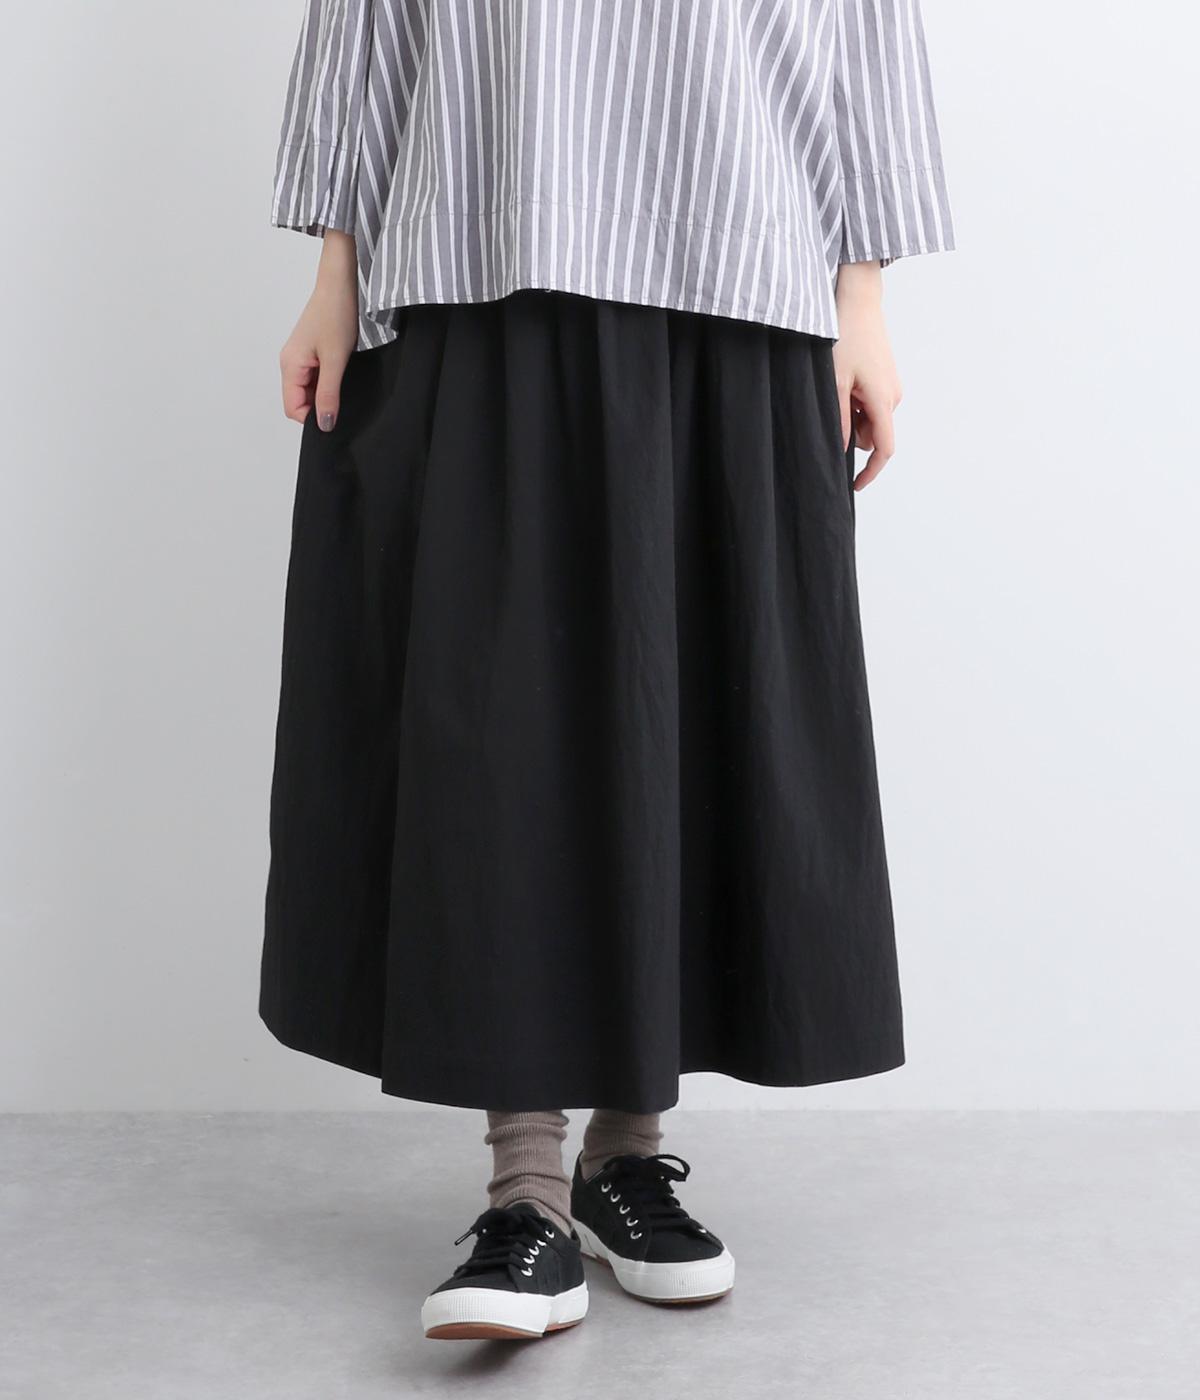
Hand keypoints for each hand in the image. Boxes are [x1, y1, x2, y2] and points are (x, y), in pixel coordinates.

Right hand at [279, 230, 358, 430]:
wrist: (341, 283)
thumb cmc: (336, 314)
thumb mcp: (336, 360)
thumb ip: (329, 394)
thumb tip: (324, 424)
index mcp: (290, 365)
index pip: (293, 408)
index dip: (313, 418)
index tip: (335, 416)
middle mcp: (290, 362)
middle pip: (300, 400)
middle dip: (320, 406)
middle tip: (344, 398)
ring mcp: (300, 356)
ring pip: (309, 389)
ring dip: (326, 393)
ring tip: (344, 381)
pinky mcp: (311, 351)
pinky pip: (316, 376)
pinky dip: (329, 381)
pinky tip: (343, 373)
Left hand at [832, 262, 902, 490]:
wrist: (857, 300)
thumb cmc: (844, 337)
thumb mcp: (834, 381)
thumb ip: (838, 419)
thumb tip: (841, 450)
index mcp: (883, 400)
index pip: (884, 449)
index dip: (870, 472)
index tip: (854, 486)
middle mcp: (893, 396)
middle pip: (873, 434)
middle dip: (852, 432)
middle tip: (830, 407)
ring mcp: (891, 385)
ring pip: (869, 419)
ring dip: (851, 415)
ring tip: (836, 386)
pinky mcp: (885, 377)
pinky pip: (870, 403)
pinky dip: (854, 402)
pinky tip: (842, 379)